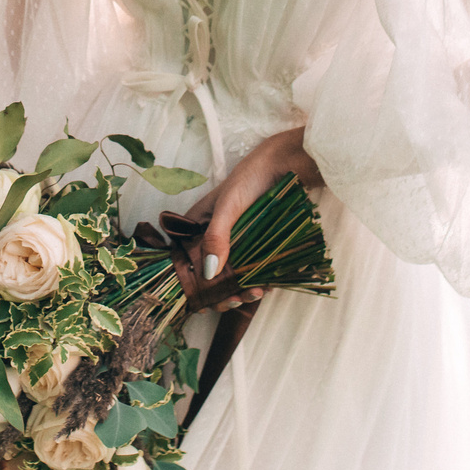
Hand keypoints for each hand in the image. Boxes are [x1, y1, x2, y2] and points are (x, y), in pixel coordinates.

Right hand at [177, 127, 321, 313]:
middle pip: (206, 276)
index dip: (189, 285)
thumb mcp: (229, 207)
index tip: (201, 303)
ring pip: (229, 278)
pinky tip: (265, 285)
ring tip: (254, 293)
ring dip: (238, 292)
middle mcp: (210, 237)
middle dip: (218, 294)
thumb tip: (208, 274)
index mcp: (194, 226)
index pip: (183, 262)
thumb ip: (217, 237)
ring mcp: (233, 244)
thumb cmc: (250, 179)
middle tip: (234, 301)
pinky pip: (249, 271)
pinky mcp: (253, 247)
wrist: (286, 166)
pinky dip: (255, 282)